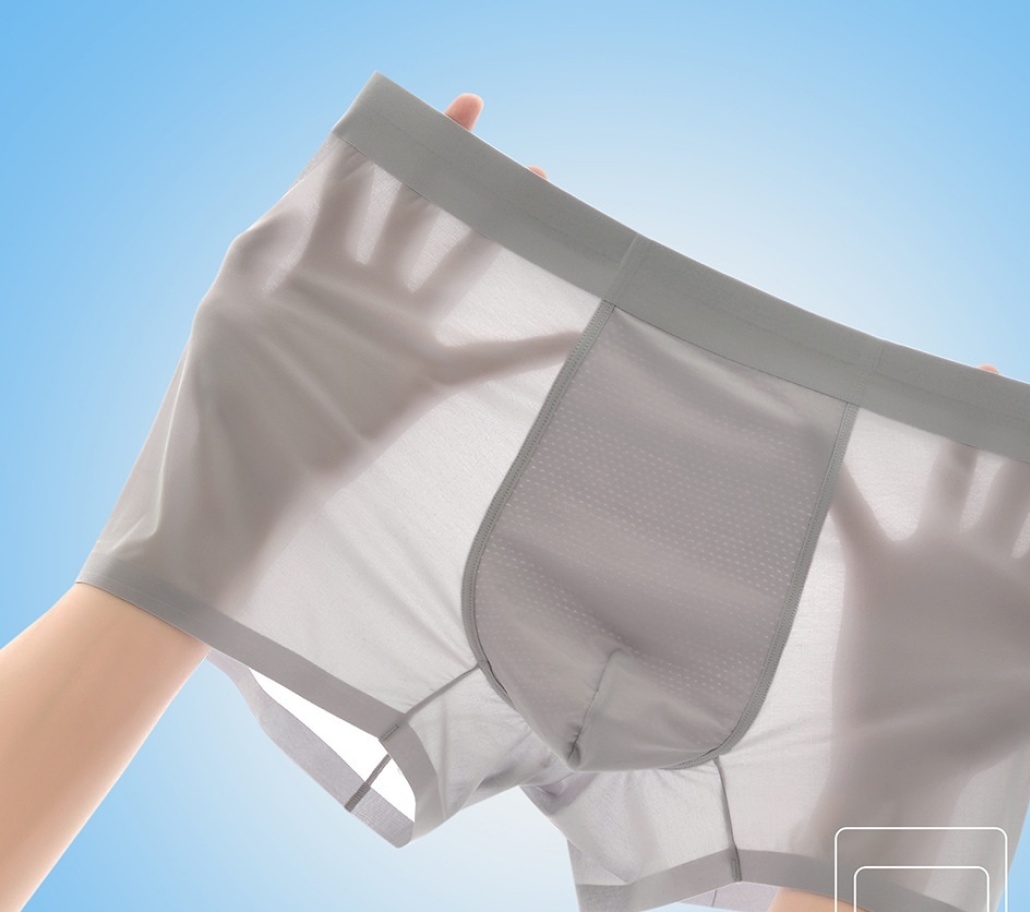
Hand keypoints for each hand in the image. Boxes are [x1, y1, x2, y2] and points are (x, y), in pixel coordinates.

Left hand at [114, 92, 577, 612]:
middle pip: (411, 205)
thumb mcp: (230, 302)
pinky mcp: (423, 376)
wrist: (251, 468)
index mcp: (316, 262)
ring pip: (455, 262)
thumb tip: (303, 193)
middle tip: (472, 108)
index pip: (348, 182)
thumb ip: (264, 243)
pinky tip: (573, 333)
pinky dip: (532, 348)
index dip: (372, 137)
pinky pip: (488, 357)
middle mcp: (364, 286)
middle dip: (441, 155)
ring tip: (534, 182)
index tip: (398, 97)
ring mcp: (398, 328)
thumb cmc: (229, 389)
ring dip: (495, 224)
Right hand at [814, 363, 1029, 826]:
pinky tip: (831, 438)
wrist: (900, 758)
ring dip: (961, 432)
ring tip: (972, 378)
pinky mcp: (878, 573)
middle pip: (1019, 479)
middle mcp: (985, 564)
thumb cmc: (977, 734)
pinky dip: (842, 477)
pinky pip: (857, 513)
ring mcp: (931, 564)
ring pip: (950, 479)